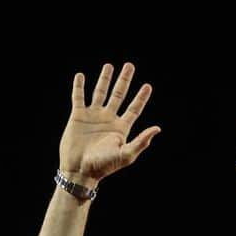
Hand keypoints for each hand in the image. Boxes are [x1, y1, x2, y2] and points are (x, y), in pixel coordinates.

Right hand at [59, 63, 160, 187]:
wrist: (80, 170)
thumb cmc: (104, 166)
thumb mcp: (126, 154)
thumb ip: (141, 141)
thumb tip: (157, 128)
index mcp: (122, 128)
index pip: (134, 109)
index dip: (141, 97)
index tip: (147, 86)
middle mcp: (109, 119)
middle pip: (119, 95)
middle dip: (124, 81)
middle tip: (129, 65)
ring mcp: (93, 116)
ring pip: (100, 92)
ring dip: (104, 79)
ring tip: (109, 66)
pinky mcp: (78, 116)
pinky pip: (78, 97)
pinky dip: (78, 86)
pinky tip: (81, 76)